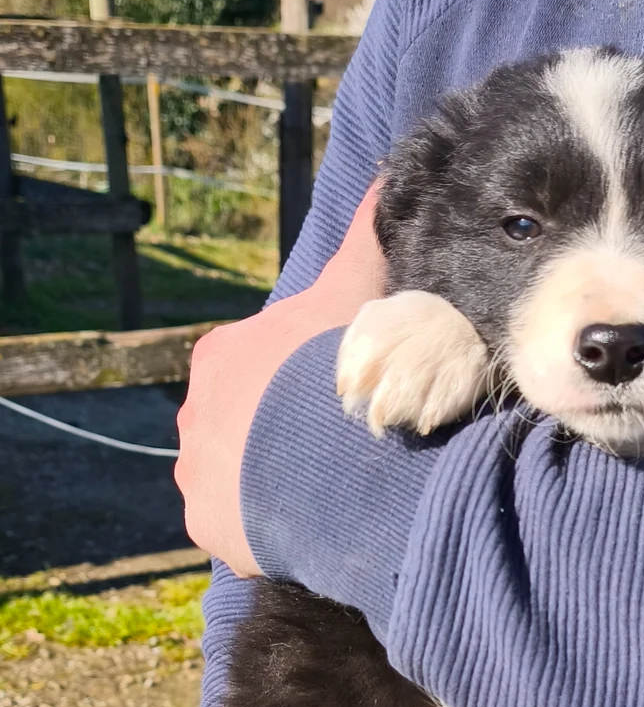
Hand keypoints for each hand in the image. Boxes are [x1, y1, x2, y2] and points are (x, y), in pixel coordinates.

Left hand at [176, 182, 385, 573]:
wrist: (332, 459)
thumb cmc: (343, 368)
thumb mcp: (359, 297)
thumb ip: (366, 242)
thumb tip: (388, 177)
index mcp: (223, 354)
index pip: (260, 367)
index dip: (302, 383)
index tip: (338, 401)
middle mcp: (193, 408)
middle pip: (244, 422)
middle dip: (283, 435)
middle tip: (337, 451)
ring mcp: (195, 471)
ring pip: (238, 476)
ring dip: (274, 485)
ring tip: (325, 494)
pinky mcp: (205, 525)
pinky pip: (236, 527)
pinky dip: (267, 528)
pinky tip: (308, 525)